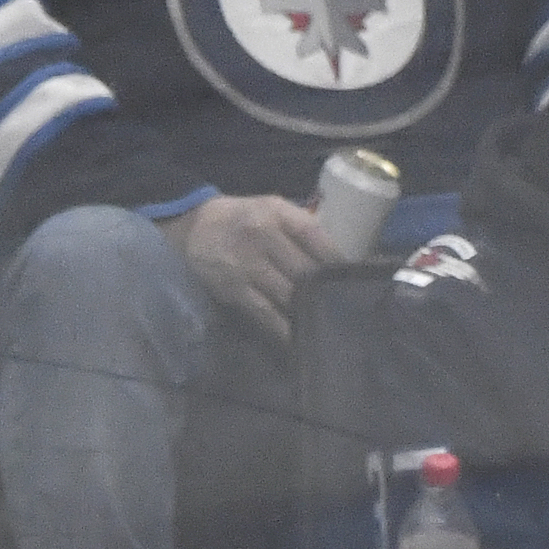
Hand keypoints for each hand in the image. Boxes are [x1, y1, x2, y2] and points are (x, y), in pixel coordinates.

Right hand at [166, 193, 341, 337]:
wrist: (193, 227)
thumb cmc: (242, 218)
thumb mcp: (273, 209)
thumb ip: (301, 227)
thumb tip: (337, 259)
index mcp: (277, 213)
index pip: (316, 237)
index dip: (337, 259)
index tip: (355, 278)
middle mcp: (262, 236)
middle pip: (305, 270)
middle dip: (327, 290)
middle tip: (348, 308)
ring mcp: (246, 265)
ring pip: (287, 294)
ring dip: (308, 313)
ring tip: (328, 328)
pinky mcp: (233, 289)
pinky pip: (264, 313)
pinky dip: (282, 328)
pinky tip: (296, 339)